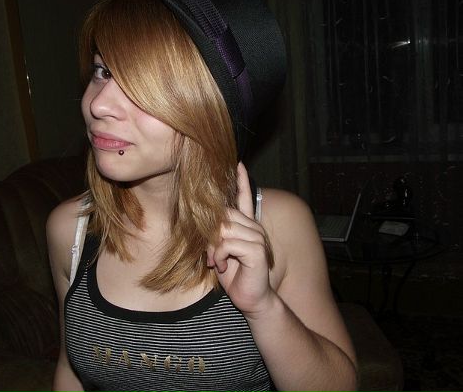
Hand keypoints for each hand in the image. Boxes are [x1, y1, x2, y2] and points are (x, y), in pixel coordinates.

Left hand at [207, 163, 275, 316]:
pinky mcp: (257, 250)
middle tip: (210, 256)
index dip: (242, 181)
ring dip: (214, 248)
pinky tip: (223, 267)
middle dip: (210, 236)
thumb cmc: (234, 276)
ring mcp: (258, 237)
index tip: (238, 163)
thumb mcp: (220, 252)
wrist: (251, 299)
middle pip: (223, 215)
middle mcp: (254, 228)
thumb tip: (204, 222)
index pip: (245, 198)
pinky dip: (221, 256)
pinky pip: (229, 243)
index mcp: (247, 226)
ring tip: (216, 263)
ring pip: (223, 229)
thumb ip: (216, 235)